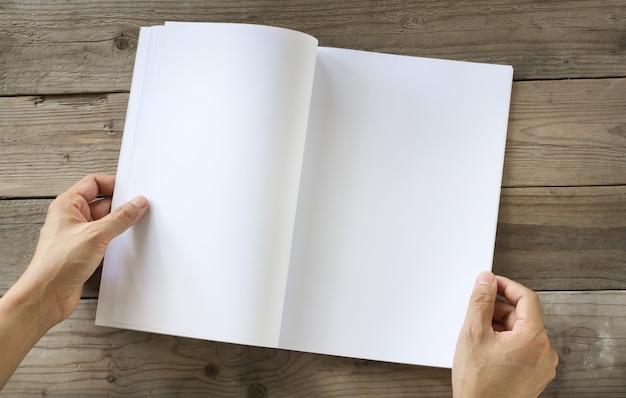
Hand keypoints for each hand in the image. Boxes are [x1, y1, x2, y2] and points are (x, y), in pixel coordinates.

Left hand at [0, 174, 147, 388]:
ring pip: (105, 222)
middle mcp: (71, 218)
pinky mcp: (84, 252)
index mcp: (67, 205)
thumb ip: (120, 218)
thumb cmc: (56, 264)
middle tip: (139, 210)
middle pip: (102, 203)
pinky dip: (116, 240)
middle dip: (121, 207)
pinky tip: (125, 244)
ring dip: (119, 225)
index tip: (132, 190)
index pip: (94, 183)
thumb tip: (137, 204)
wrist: (47, 296)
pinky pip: (105, 239)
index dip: (114, 184)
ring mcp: (78, 235)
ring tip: (133, 228)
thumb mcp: (95, 234)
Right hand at [452, 271, 558, 397]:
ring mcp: (542, 366)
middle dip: (498, 310)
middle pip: (522, 316)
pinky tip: (485, 350)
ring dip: (500, 327)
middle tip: (476, 313)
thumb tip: (486, 281)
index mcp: (535, 338)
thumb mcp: (473, 334)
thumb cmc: (479, 385)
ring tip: (477, 337)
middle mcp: (544, 352)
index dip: (506, 285)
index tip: (490, 282)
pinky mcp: (534, 376)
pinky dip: (505, 343)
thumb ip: (481, 302)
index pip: (526, 298)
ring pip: (521, 332)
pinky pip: (522, 349)